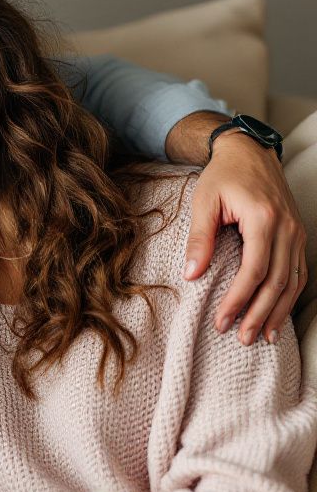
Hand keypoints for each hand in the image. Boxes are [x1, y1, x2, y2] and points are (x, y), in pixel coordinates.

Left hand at [184, 133, 306, 344]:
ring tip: (262, 337)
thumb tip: (192, 275)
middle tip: (242, 339)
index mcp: (263, 219)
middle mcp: (287, 227)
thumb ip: (200, 238)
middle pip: (276, 282)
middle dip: (258, 314)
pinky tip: (279, 315)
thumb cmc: (222, 177)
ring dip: (278, 312)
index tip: (221, 322)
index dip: (238, 300)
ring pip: (292, 281)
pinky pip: (299, 272)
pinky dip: (290, 296)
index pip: (253, 271)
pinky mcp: (297, 235)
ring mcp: (297, 232)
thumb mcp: (203, 202)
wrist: (249, 152)